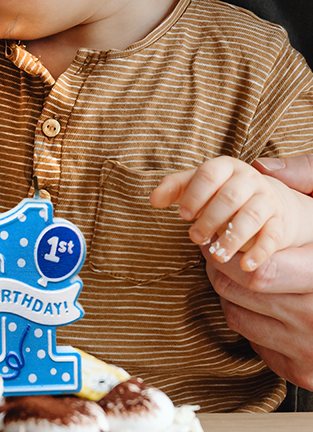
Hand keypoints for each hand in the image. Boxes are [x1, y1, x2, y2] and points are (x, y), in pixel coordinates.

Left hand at [151, 156, 312, 269]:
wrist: (262, 201)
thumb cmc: (217, 193)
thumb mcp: (195, 186)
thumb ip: (174, 189)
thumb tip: (153, 199)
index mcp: (225, 167)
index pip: (209, 174)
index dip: (194, 195)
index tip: (182, 215)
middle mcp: (249, 180)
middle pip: (230, 197)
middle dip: (210, 219)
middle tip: (194, 237)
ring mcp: (267, 200)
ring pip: (251, 216)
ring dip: (232, 237)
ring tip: (216, 255)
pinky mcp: (279, 223)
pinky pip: (272, 237)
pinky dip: (260, 252)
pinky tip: (245, 265)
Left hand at [205, 245, 312, 388]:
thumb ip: (290, 240)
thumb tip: (243, 219)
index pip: (257, 272)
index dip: (229, 253)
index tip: (219, 240)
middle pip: (234, 289)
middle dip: (219, 268)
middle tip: (219, 255)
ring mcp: (307, 349)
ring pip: (234, 314)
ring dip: (229, 295)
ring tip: (241, 280)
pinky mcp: (301, 372)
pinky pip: (253, 341)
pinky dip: (251, 323)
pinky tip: (265, 310)